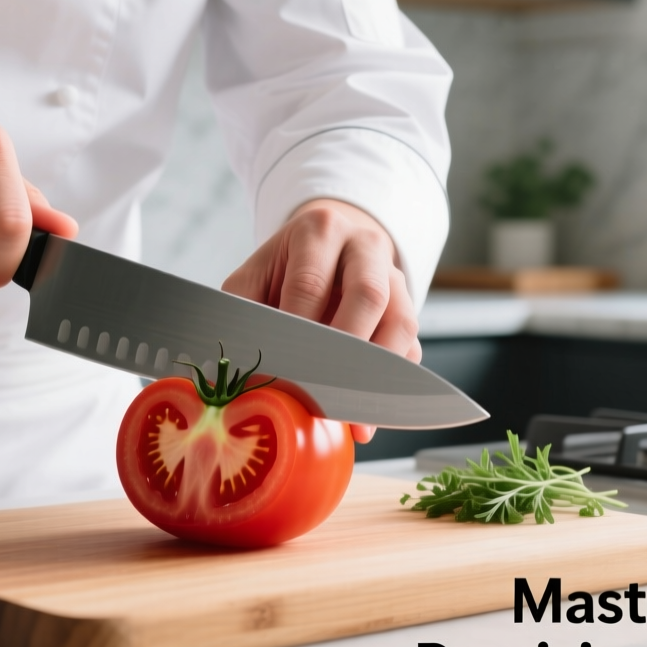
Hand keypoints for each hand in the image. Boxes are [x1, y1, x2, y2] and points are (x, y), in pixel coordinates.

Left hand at [222, 200, 416, 442]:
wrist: (326, 249)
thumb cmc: (284, 270)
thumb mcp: (254, 278)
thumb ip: (241, 314)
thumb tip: (235, 367)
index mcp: (320, 231)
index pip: (311, 283)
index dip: (298, 330)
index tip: (283, 369)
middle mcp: (365, 247)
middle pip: (368, 296)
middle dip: (345, 349)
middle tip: (321, 389)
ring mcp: (394, 277)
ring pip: (401, 323)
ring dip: (376, 372)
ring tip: (350, 412)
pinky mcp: (409, 309)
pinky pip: (411, 348)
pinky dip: (390, 385)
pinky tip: (366, 415)